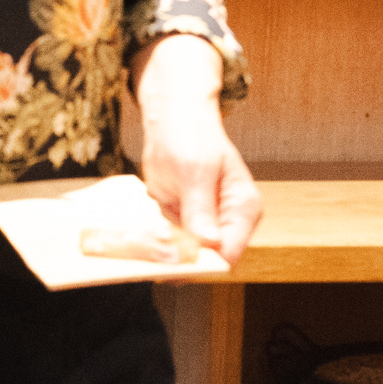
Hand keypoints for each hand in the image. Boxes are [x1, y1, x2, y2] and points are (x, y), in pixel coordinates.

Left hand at [135, 36, 259, 266]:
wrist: (173, 120)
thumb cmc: (190, 135)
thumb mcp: (195, 170)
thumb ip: (201, 209)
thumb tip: (210, 245)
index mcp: (243, 208)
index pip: (229, 253)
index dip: (201, 263)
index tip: (171, 261)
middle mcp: (228, 222)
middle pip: (206, 260)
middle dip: (178, 259)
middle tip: (148, 250)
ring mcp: (206, 225)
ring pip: (186, 256)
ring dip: (162, 252)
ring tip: (140, 241)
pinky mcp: (185, 223)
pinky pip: (170, 243)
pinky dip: (155, 241)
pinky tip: (139, 234)